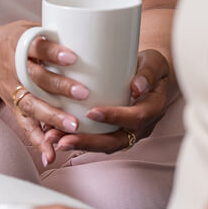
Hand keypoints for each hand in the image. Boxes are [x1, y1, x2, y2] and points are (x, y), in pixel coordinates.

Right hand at [0, 22, 87, 166]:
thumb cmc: (16, 39)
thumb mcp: (30, 27)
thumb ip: (56, 33)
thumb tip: (94, 32)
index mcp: (20, 46)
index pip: (38, 48)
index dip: (54, 52)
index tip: (73, 57)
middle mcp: (16, 69)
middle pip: (37, 80)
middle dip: (60, 87)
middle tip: (83, 93)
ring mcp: (15, 90)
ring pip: (33, 105)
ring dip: (53, 117)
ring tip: (74, 126)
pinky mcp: (15, 107)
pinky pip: (26, 126)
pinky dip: (38, 141)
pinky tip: (52, 155)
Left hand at [43, 48, 172, 155]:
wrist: (153, 76)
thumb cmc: (152, 67)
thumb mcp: (154, 63)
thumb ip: (148, 73)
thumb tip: (137, 88)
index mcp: (153, 110)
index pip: (135, 118)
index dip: (114, 117)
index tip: (92, 113)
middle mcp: (141, 128)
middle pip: (115, 141)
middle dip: (88, 142)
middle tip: (63, 140)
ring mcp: (128, 133)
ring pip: (103, 145)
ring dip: (78, 144)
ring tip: (53, 140)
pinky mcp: (115, 133)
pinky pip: (97, 140)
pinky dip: (78, 139)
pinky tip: (56, 135)